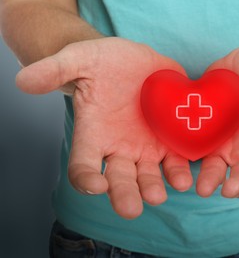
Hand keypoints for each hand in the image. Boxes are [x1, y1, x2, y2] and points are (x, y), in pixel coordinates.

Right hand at [16, 37, 192, 217]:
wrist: (133, 62)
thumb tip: (23, 81)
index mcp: (93, 136)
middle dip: (125, 194)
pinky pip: (176, 159)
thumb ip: (54, 70)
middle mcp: (119, 149)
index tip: (95, 184)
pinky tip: (186, 176)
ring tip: (161, 194)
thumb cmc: (102, 63)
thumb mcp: (78, 59)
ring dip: (155, 187)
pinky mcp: (170, 140)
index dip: (87, 178)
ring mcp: (146, 148)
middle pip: (119, 180)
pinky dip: (180, 169)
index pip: (83, 166)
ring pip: (150, 175)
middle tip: (132, 208)